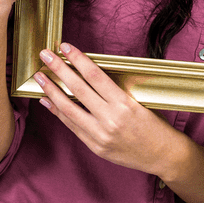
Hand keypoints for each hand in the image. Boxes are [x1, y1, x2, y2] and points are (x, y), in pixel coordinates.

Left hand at [35, 43, 175, 175]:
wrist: (163, 155)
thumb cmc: (156, 126)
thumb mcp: (140, 103)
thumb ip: (116, 94)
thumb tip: (91, 78)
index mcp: (124, 104)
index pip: (95, 76)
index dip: (79, 59)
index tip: (66, 47)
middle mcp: (110, 119)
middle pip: (78, 89)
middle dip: (59, 70)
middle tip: (45, 55)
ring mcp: (99, 135)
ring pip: (69, 109)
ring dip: (51, 91)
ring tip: (39, 78)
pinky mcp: (95, 147)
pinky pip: (72, 126)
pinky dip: (58, 112)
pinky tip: (47, 101)